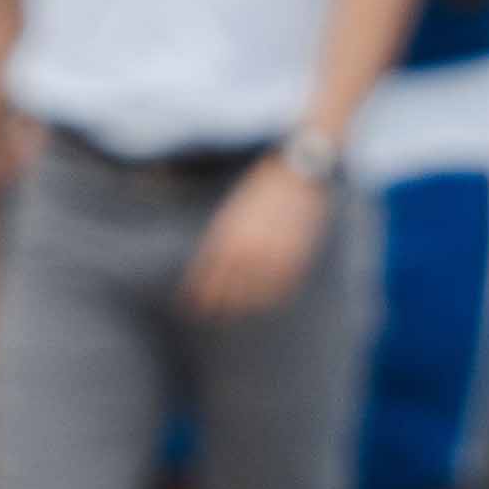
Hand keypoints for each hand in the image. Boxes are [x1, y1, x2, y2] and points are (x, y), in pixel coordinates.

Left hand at [185, 155, 330, 318]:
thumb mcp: (234, 208)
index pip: (206, 276)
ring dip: (241, 307)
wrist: (301, 170)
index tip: (188, 307)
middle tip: (207, 318)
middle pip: (227, 290)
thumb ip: (222, 236)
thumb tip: (210, 263)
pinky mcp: (296, 258)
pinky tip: (263, 304)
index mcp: (228, 235)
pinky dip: (270, 300)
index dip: (196, 295)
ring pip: (253, 295)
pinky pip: (281, 289)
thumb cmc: (263, 185)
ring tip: (233, 316)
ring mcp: (273, 256)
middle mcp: (248, 249)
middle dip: (215, 306)